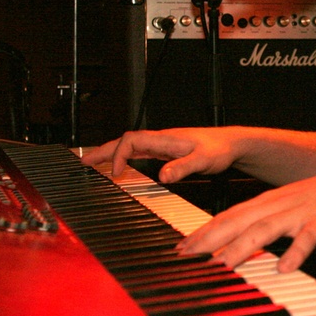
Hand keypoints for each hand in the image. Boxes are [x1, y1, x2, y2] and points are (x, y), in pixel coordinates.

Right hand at [80, 128, 239, 181]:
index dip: (119, 155)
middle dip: (103, 151)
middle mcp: (161, 139)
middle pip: (125, 141)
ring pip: (130, 146)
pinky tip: (122, 166)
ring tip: (93, 163)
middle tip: (84, 163)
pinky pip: (139, 151)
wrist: (231, 143)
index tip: (116, 174)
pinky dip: (125, 157)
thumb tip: (163, 176)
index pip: (132, 141)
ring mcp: (162, 144)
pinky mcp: (167, 150)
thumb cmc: (219, 148)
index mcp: (165, 139)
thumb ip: (183, 168)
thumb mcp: (203, 160)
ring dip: (111, 153)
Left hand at [177, 168, 315, 272]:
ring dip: (243, 246)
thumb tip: (237, 239)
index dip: (205, 231)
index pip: (230, 215)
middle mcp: (281, 204)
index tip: (183, 247)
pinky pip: (308, 238)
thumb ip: (264, 220)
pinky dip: (295, 252)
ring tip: (225, 264)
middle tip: (189, 255)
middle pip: (240, 221)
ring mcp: (301, 213)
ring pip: (267, 228)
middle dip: (212, 238)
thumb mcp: (289, 206)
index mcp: (270, 201)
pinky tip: (284, 267)